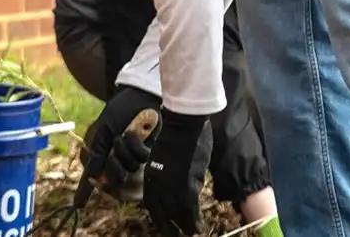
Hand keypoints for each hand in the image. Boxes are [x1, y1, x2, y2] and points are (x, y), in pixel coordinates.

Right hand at [80, 86, 161, 189]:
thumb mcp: (104, 129)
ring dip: (125, 151)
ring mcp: (132, 156)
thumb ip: (98, 152)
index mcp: (102, 151)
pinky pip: (140, 160)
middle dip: (113, 165)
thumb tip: (93, 176)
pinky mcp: (148, 154)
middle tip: (115, 148)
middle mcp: (116, 157)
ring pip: (128, 169)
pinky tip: (137, 134)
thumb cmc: (119, 110)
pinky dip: (137, 146)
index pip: (91, 173)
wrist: (142, 96)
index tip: (78, 204)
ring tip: (126, 134)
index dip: (85, 190)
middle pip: (112, 177)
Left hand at [143, 109, 207, 235]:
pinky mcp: (186, 186)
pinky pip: (189, 210)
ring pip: (176, 214)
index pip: (152, 202)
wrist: (184, 123)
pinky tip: (199, 228)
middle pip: (161, 212)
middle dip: (168, 226)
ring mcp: (171, 186)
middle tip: (176, 235)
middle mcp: (157, 183)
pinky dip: (193, 221)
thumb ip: (169, 170)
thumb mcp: (165, 155)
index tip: (164, 224)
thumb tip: (181, 179)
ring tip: (190, 234)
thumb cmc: (178, 134)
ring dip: (183, 226)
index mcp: (151, 174)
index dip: (159, 216)